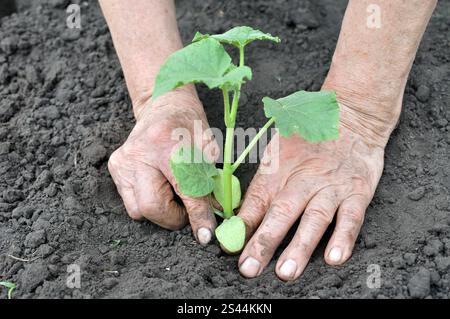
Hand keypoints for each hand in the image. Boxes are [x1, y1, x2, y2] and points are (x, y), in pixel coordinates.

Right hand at [108, 88, 217, 243]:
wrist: (163, 105)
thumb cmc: (190, 125)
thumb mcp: (209, 148)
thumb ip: (213, 181)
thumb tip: (218, 213)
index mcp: (166, 143)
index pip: (184, 190)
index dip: (198, 216)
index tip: (206, 235)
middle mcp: (139, 153)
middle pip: (152, 207)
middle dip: (174, 218)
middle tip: (188, 210)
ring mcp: (123, 161)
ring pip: (139, 210)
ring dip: (161, 212)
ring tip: (173, 193)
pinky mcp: (115, 167)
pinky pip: (131, 202)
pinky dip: (149, 202)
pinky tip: (159, 186)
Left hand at [237, 93, 396, 280]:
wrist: (349, 118)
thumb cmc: (307, 140)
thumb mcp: (276, 154)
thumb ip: (262, 186)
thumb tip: (241, 218)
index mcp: (278, 172)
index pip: (256, 203)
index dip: (242, 227)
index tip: (229, 249)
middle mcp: (302, 181)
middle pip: (281, 213)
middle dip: (264, 243)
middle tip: (250, 268)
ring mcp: (330, 187)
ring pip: (314, 219)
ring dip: (300, 246)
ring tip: (286, 271)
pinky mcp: (357, 192)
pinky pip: (351, 217)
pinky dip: (343, 238)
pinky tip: (334, 258)